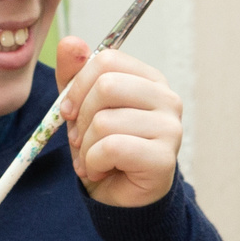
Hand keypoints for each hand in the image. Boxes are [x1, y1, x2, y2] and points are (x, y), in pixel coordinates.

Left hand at [55, 39, 182, 207]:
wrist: (122, 197)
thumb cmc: (105, 149)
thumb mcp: (82, 109)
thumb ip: (74, 76)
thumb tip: (71, 42)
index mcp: (149, 80)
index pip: (107, 60)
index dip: (77, 84)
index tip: (68, 110)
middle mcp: (167, 99)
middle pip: (106, 86)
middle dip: (81, 117)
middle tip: (81, 139)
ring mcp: (171, 128)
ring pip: (105, 121)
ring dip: (86, 147)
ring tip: (93, 158)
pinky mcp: (165, 157)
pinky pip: (111, 148)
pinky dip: (93, 163)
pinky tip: (102, 170)